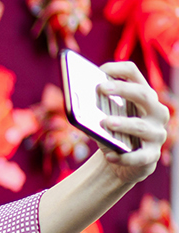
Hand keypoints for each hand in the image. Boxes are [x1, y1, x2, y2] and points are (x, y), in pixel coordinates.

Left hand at [94, 61, 169, 188]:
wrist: (120, 162)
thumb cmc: (111, 133)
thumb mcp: (102, 117)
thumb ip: (93, 108)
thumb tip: (75, 102)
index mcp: (142, 96)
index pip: (134, 74)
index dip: (118, 69)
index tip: (100, 69)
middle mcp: (155, 112)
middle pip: (144, 95)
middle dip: (122, 89)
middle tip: (100, 88)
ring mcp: (157, 133)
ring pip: (141, 126)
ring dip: (123, 123)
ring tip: (104, 122)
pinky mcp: (151, 155)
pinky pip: (139, 156)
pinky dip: (124, 157)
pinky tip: (109, 156)